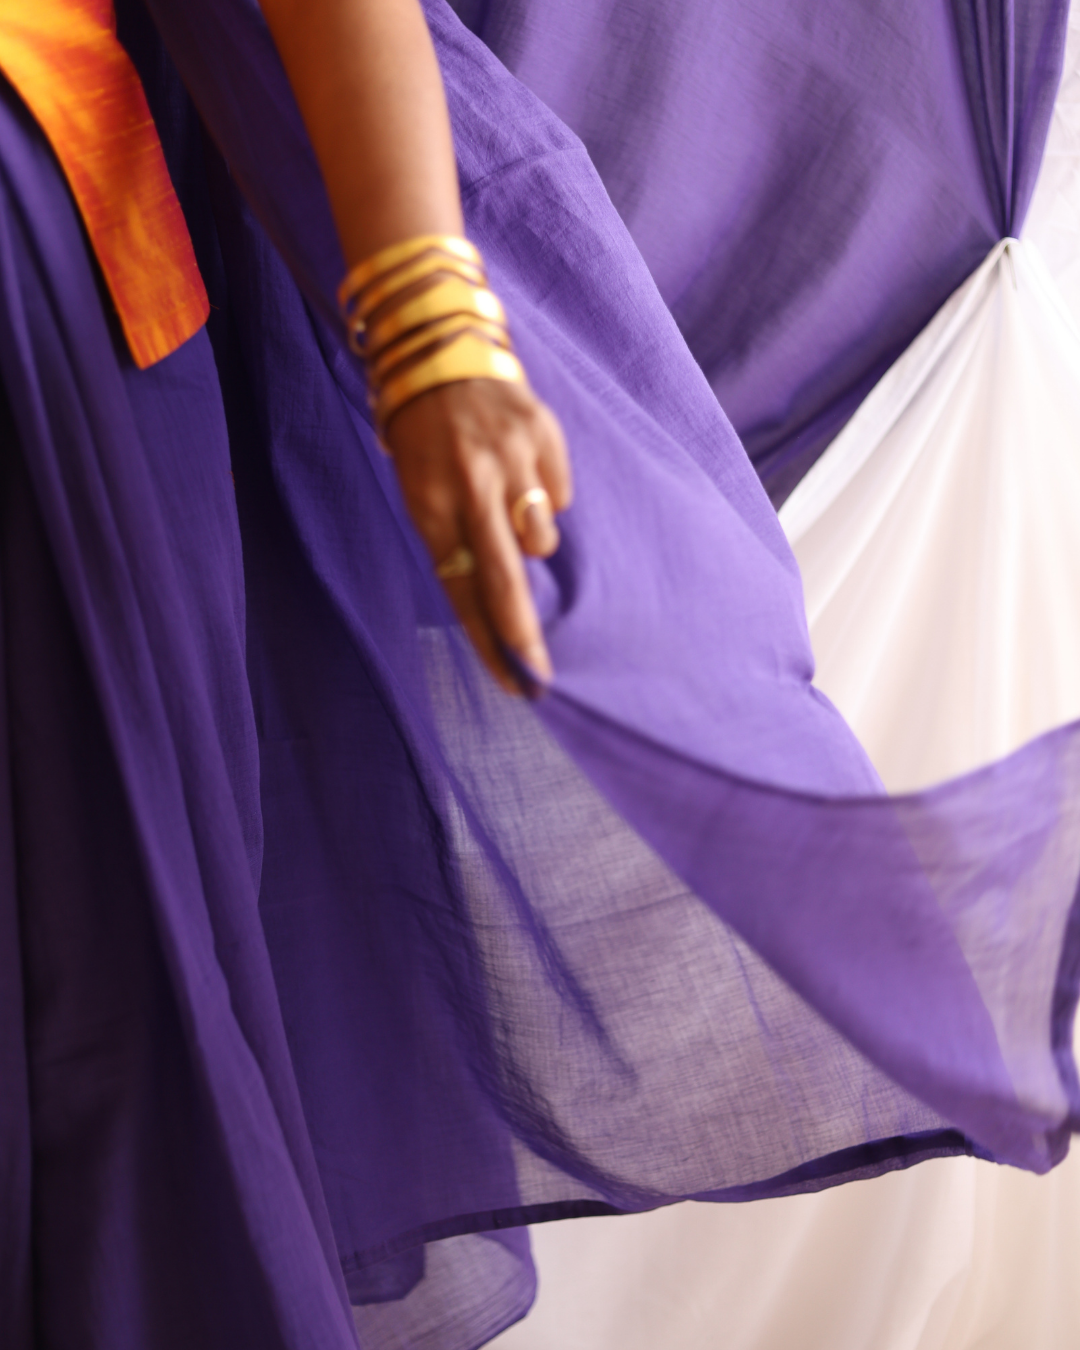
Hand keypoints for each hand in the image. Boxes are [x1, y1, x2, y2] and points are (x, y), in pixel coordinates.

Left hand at [385, 378, 571, 692]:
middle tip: (540, 675)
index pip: (461, 589)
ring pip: (543, 537)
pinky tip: (522, 465)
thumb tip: (500, 595)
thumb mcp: (420, 490)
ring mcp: (510, 459)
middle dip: (522, 634)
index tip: (513, 682)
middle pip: (504, 578)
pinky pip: (561, 494)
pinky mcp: (542, 435)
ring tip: (508, 499)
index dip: (487, 641)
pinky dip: (546, 491)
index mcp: (430, 504)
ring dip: (532, 536)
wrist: (440, 350)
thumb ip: (456, 538)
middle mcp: (470, 485)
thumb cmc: (425, 436)